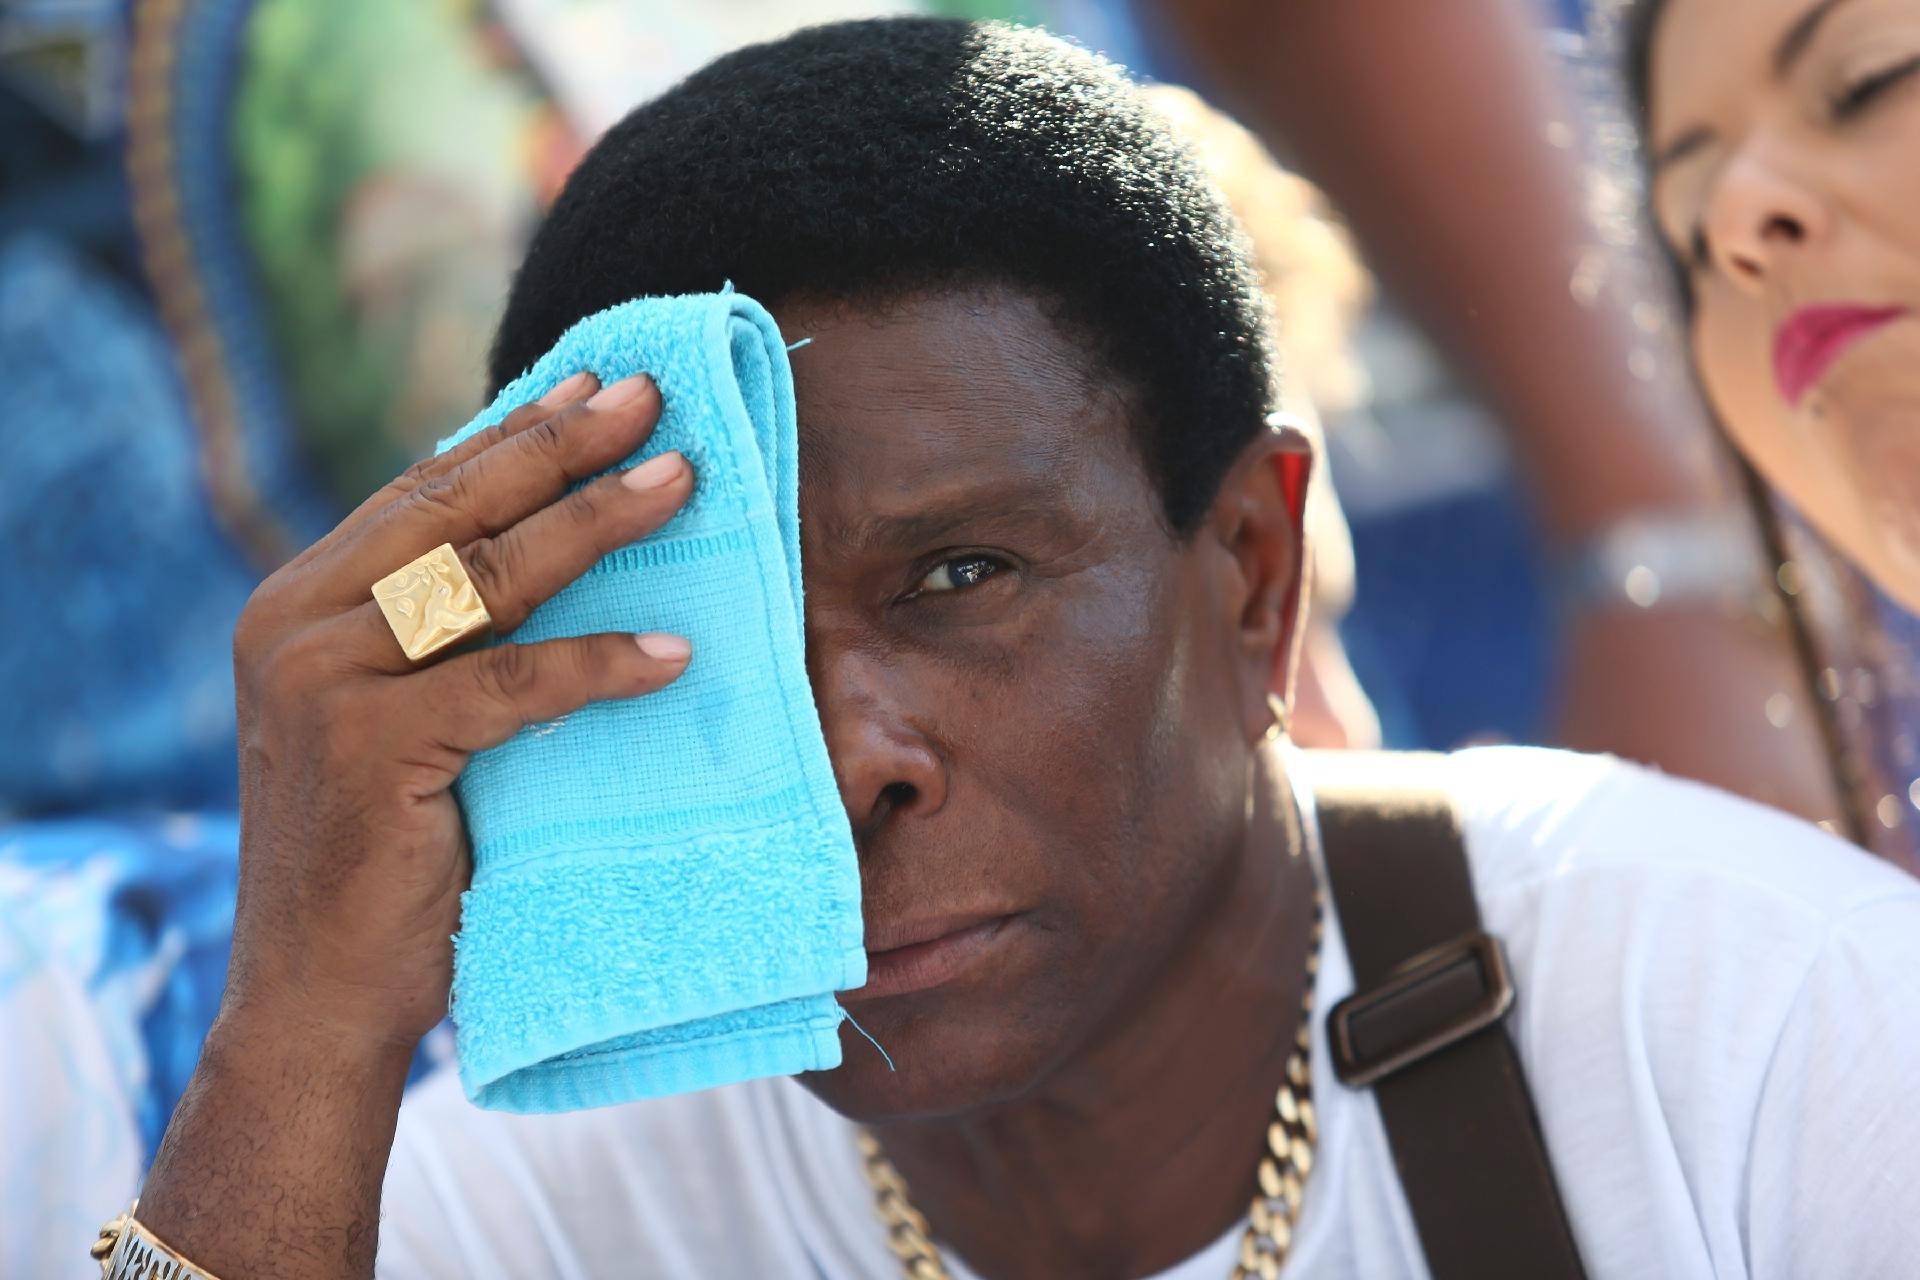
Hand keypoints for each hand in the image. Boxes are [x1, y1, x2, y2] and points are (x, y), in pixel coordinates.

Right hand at [221, 372, 694, 1054]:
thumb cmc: (379, 857)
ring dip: (595, 522)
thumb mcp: (395, 718)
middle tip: (652, 397)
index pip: (420, 494)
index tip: (592, 383)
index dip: (513, 434)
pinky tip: (673, 655)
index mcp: (296, 605)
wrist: (314, 993)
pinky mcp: (365, 744)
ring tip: (682, 480)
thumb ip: (435, 635)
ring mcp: (318, 680)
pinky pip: (508, 686)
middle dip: (562, 445)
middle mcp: (293, 624)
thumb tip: (542, 543)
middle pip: (453, 509)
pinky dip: (596, 665)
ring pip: (484, 577)